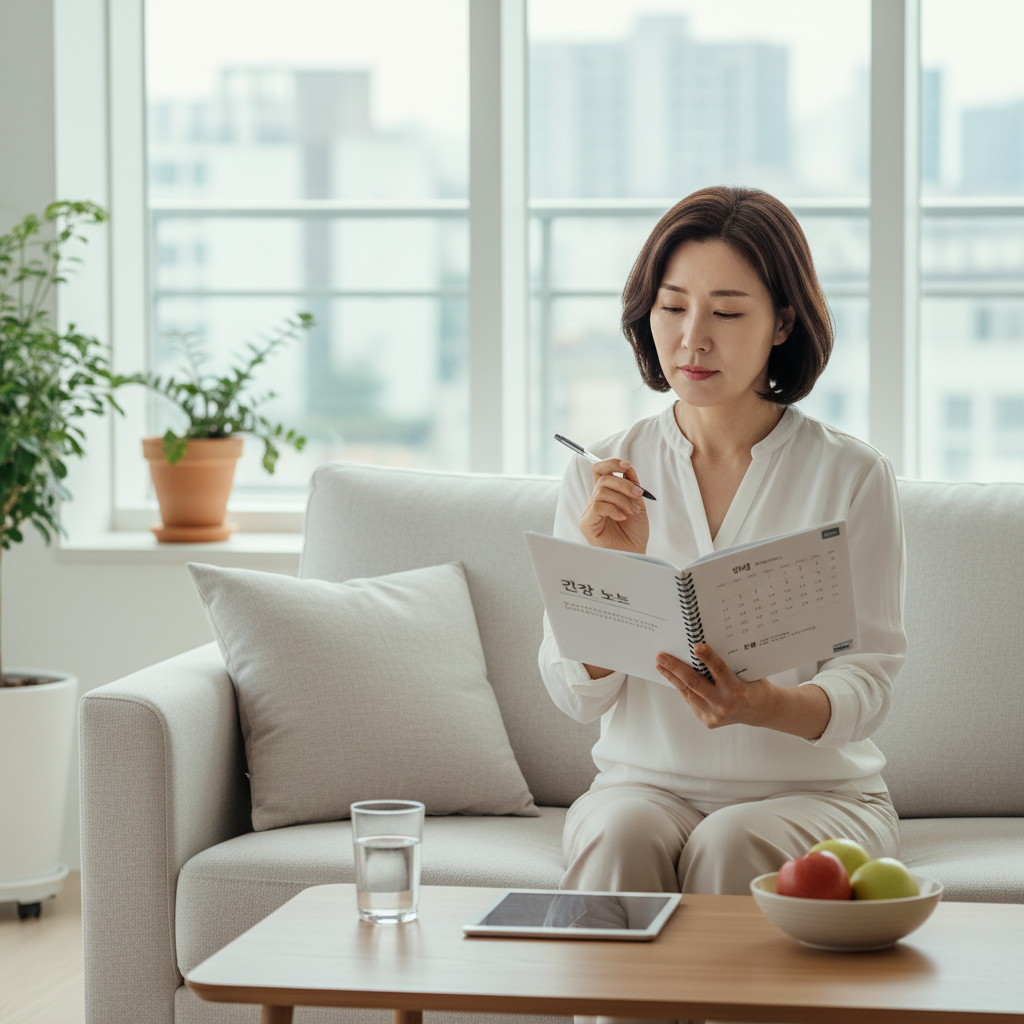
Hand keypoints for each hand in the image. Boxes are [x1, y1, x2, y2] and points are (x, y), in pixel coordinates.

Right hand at [579, 459, 648, 553]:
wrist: (634, 553)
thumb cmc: (635, 533)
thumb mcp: (637, 504)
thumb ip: (632, 486)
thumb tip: (628, 467)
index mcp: (606, 496)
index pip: (600, 471)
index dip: (611, 463)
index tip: (627, 466)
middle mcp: (595, 501)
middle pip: (603, 479)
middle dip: (625, 484)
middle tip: (639, 495)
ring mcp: (589, 512)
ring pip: (602, 491)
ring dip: (623, 499)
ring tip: (633, 512)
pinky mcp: (587, 524)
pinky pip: (597, 506)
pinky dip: (614, 509)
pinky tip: (623, 518)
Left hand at [655, 643, 769, 729]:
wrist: (760, 710)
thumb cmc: (753, 685)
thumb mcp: (746, 671)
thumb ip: (728, 663)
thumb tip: (703, 648)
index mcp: (737, 690)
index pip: (720, 670)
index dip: (708, 657)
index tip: (697, 646)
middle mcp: (724, 704)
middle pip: (695, 682)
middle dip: (675, 667)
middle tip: (660, 656)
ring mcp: (715, 714)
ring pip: (688, 692)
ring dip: (672, 677)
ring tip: (660, 665)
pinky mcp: (708, 721)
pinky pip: (691, 701)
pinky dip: (682, 688)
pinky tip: (672, 677)